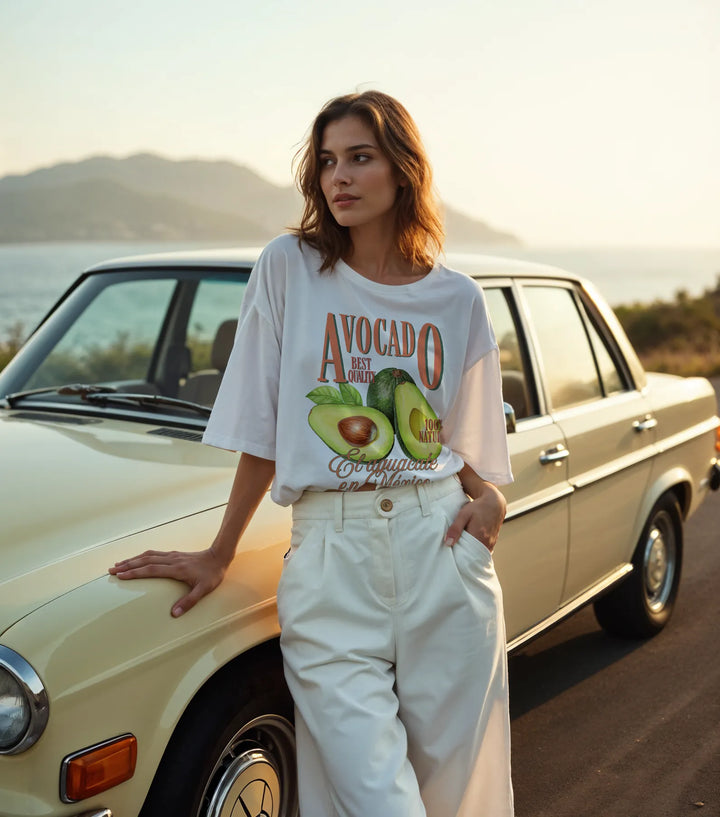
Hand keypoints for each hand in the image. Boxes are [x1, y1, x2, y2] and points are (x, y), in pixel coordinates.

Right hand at [109, 547, 227, 616]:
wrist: (219, 556)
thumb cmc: (212, 574)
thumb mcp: (204, 590)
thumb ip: (189, 601)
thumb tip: (174, 614)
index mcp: (177, 569)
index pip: (151, 570)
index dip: (135, 572)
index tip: (121, 575)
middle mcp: (172, 560)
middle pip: (145, 561)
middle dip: (127, 566)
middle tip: (111, 570)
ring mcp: (172, 556)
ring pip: (148, 556)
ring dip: (132, 560)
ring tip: (118, 564)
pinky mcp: (174, 554)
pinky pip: (154, 554)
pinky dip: (142, 556)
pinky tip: (136, 559)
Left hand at [445, 480, 506, 551]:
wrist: (494, 503)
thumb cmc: (478, 507)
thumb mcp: (463, 514)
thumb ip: (455, 528)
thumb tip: (447, 543)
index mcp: (478, 536)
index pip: (466, 554)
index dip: (458, 555)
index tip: (451, 554)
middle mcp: (486, 542)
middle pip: (472, 555)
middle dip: (463, 556)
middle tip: (455, 552)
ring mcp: (491, 543)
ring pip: (478, 554)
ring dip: (470, 553)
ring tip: (462, 549)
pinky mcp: (493, 543)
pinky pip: (483, 551)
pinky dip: (476, 551)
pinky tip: (470, 547)